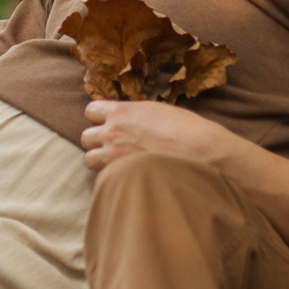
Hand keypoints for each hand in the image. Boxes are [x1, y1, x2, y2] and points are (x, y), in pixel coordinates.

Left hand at [78, 99, 237, 171]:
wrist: (202, 152)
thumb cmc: (188, 130)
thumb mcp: (159, 111)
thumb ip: (137, 115)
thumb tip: (131, 121)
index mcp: (122, 111)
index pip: (91, 110)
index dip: (99, 118)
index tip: (110, 124)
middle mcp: (113, 132)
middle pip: (86, 137)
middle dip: (98, 142)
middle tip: (115, 147)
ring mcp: (114, 155)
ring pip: (89, 159)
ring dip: (100, 161)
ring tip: (118, 163)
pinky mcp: (121, 175)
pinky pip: (103, 178)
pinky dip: (112, 177)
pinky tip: (128, 176)